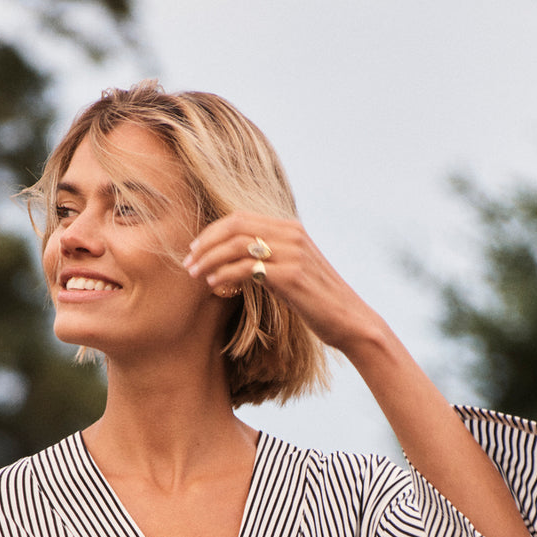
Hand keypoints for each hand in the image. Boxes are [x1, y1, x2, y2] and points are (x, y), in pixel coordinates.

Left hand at [184, 211, 380, 353]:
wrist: (349, 320)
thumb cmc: (317, 301)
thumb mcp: (292, 272)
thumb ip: (269, 259)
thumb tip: (236, 263)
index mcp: (291, 228)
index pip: (240, 217)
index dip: (212, 231)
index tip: (195, 250)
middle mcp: (291, 234)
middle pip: (235, 226)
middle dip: (206, 244)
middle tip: (188, 264)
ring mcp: (292, 253)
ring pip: (237, 245)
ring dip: (210, 260)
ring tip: (196, 276)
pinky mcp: (291, 275)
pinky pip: (248, 268)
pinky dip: (226, 275)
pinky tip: (215, 286)